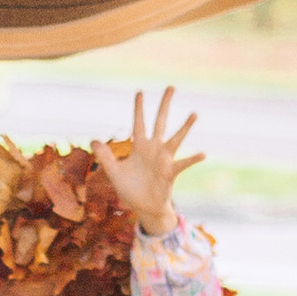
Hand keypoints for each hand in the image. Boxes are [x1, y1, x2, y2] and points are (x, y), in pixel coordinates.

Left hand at [95, 87, 201, 235]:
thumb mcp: (114, 172)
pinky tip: (202, 154)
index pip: (139, 123)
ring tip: (194, 113)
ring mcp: (164, 160)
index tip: (140, 92)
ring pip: (175, 139)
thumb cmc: (130, 189)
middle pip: (159, 122)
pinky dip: (192, 159)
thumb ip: (105, 157)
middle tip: (170, 87)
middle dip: (164, 105)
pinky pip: (183, 164)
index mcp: (140, 147)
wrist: (143, 208)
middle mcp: (154, 149)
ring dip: (185, 127)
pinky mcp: (170, 172)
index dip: (139, 109)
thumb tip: (94, 140)